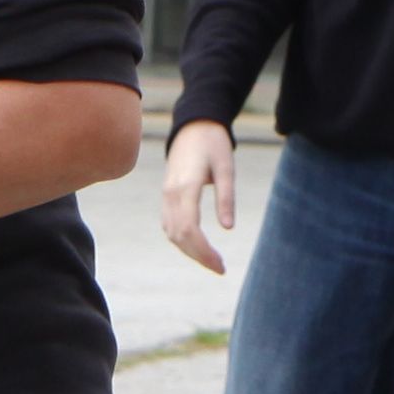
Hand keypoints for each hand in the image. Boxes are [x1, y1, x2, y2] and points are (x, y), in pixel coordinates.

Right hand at [161, 119, 237, 273]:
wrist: (193, 125)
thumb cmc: (213, 144)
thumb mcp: (226, 167)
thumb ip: (226, 197)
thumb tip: (228, 228)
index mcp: (186, 186)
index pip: (190, 229)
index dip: (204, 252)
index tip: (221, 265)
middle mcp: (171, 194)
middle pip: (179, 236)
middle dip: (199, 256)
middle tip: (221, 268)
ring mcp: (166, 195)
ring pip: (171, 233)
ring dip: (189, 251)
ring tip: (212, 261)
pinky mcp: (166, 195)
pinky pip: (169, 224)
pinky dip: (181, 240)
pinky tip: (197, 246)